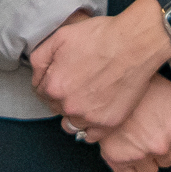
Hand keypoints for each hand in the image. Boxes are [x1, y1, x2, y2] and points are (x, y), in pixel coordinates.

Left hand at [30, 0, 170, 132]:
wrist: (134, 44)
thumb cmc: (100, 37)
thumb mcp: (60, 36)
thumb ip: (40, 58)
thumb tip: (36, 75)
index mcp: (53, 86)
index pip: (40, 91)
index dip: (51, 80)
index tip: (63, 73)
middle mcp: (69, 106)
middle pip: (56, 107)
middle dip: (63, 95)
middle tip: (78, 80)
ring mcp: (89, 117)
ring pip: (72, 123)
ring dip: (75, 112)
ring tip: (88, 97)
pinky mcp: (108, 123)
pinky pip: (91, 135)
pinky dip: (91, 126)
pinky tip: (96, 111)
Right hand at [94, 75, 170, 171]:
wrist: (111, 82)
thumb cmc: (146, 86)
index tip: (165, 125)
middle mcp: (161, 146)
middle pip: (169, 160)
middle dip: (163, 148)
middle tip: (150, 129)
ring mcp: (139, 154)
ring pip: (150, 171)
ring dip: (147, 160)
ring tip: (138, 140)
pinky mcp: (117, 158)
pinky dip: (128, 166)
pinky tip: (126, 149)